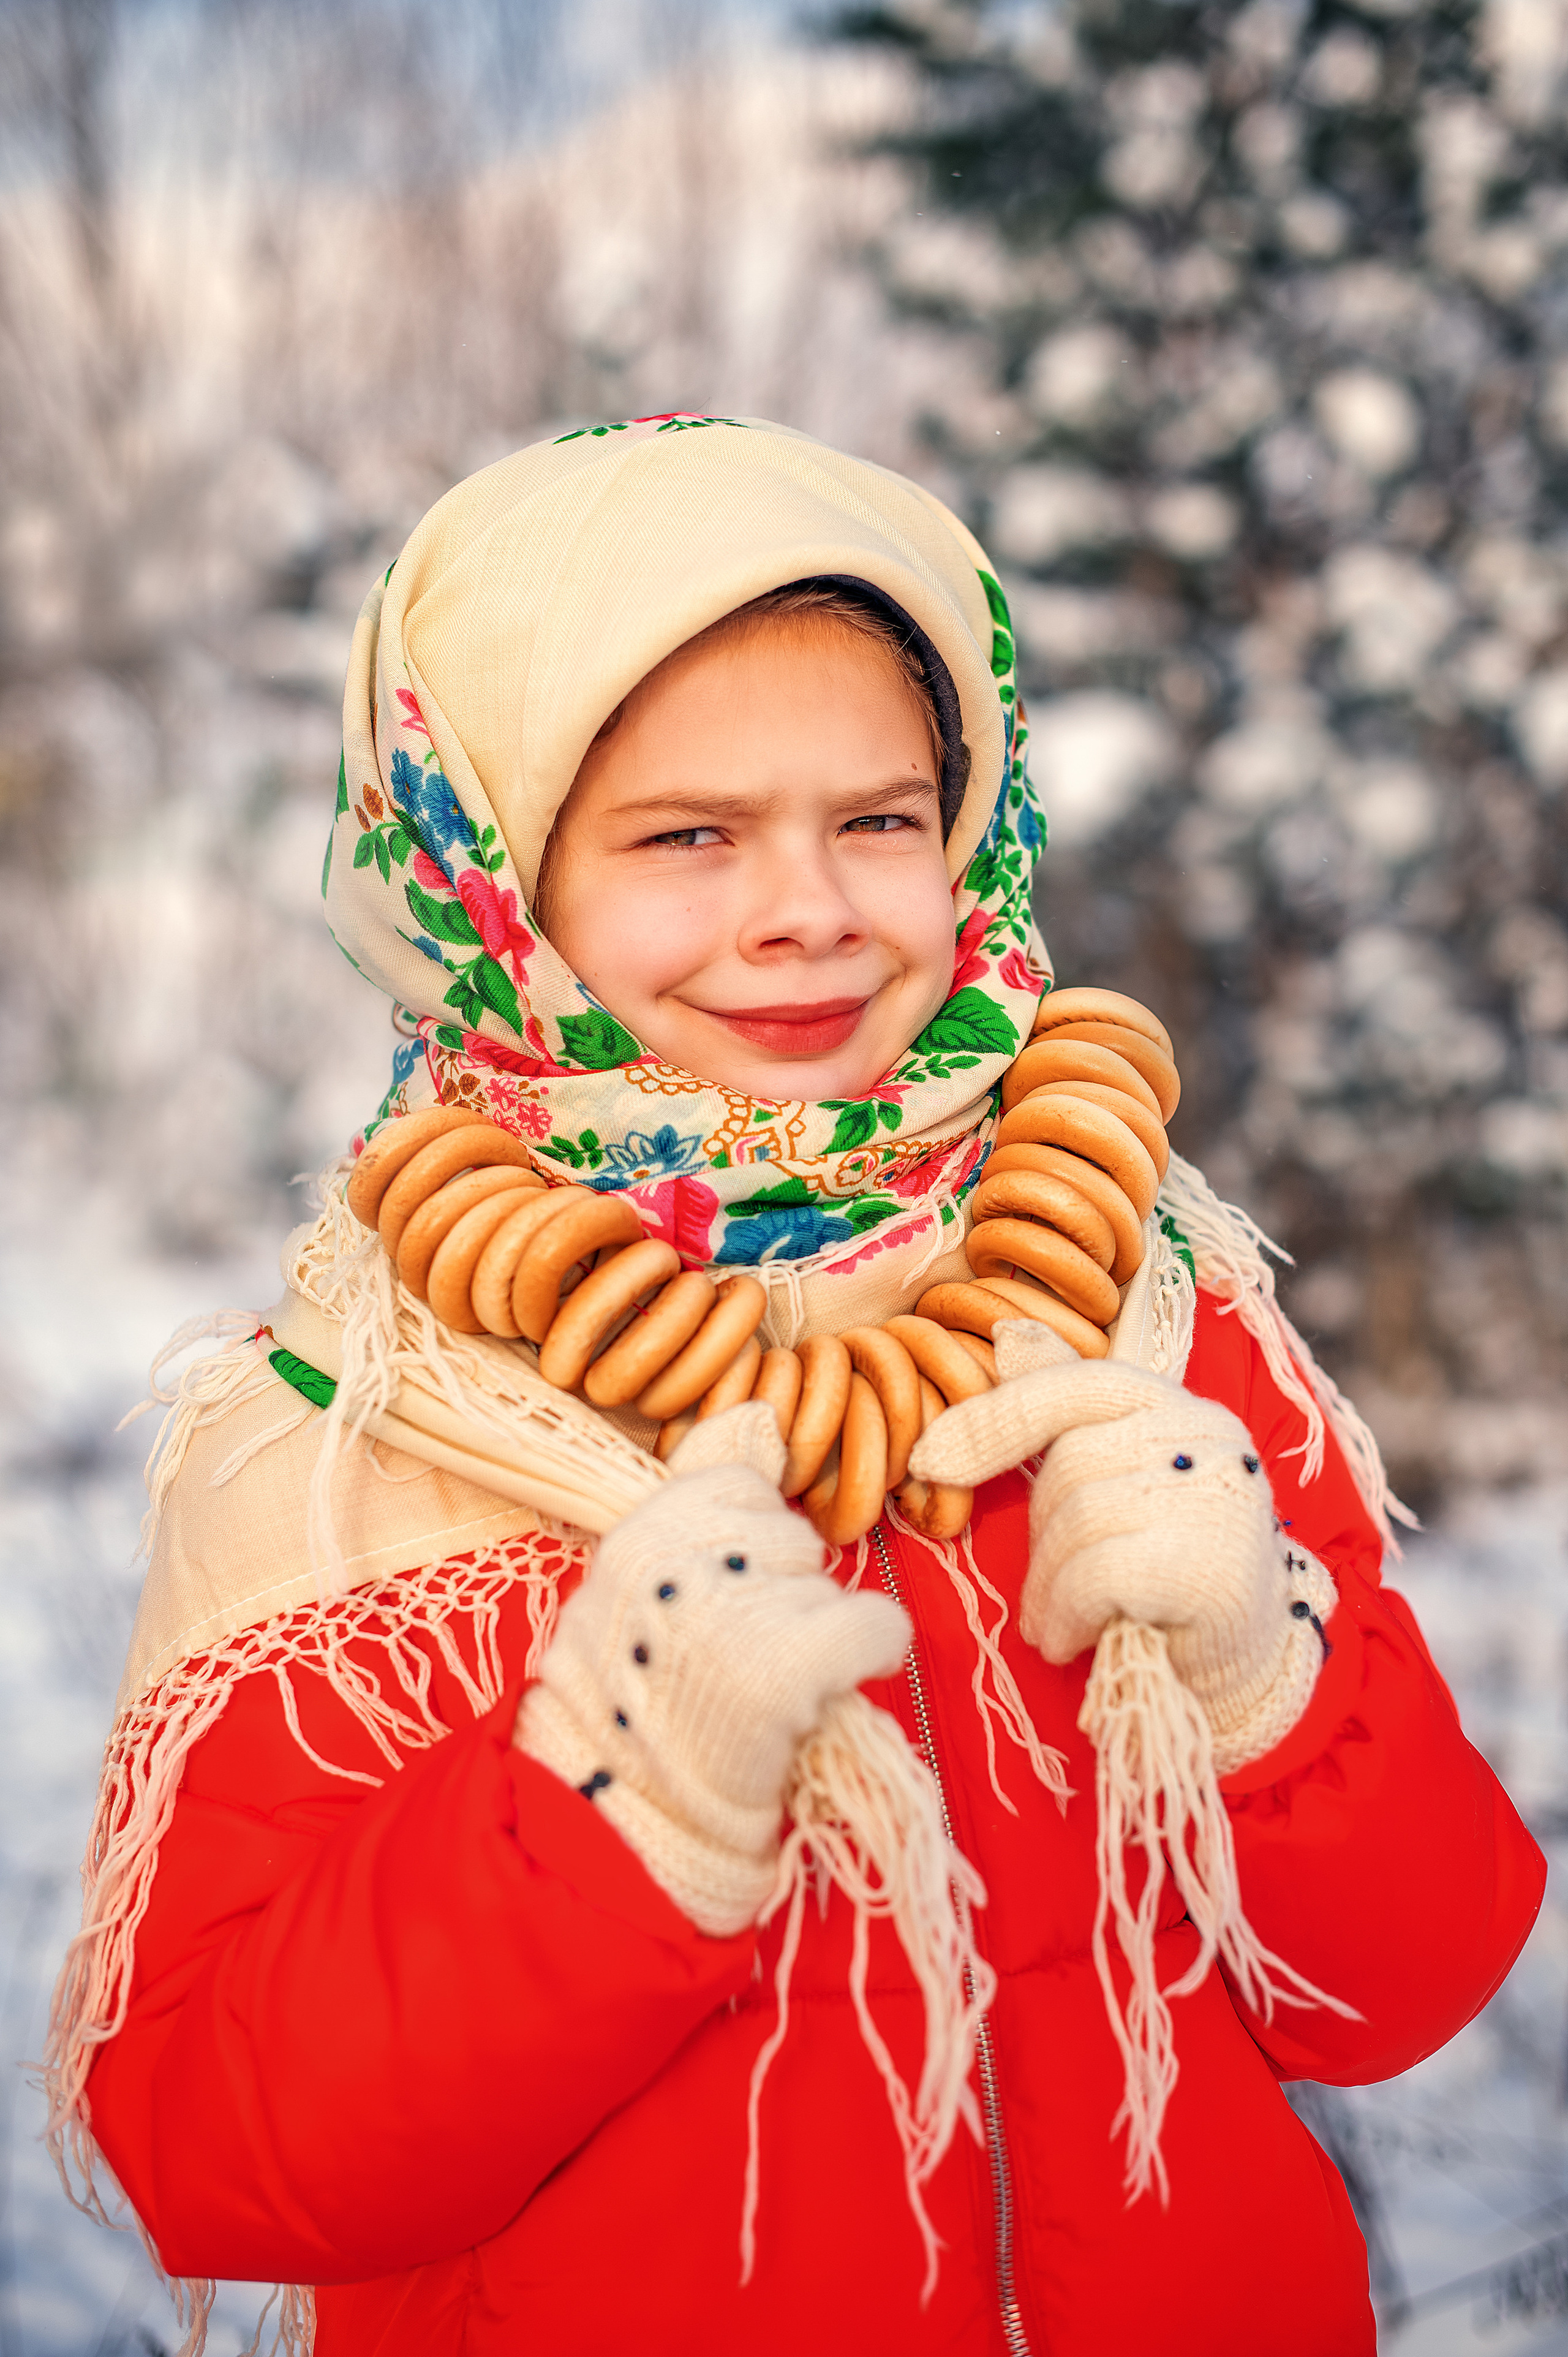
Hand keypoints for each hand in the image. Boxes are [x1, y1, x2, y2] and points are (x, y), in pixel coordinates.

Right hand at [516, 1453, 909, 1930]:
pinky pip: (878, 1626)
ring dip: (813, 1638)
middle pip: (793, 1539)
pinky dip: (866, 1656)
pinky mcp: (785, 1670)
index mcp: (640, 1529)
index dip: (743, 1546)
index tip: (713, 1603)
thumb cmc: (634, 1700)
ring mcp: (736, 1612)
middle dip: (782, 1593)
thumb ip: (705, 1487)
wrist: (612, 1818)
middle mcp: (685, 1557)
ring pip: (833, 1587)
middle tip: (732, 1658)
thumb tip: (761, 1411)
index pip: (738, 1483)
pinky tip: (819, 1695)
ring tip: (756, 1695)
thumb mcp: (643, 1580)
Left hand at [909, 1359, 1335, 1768]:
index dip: (992, 1419)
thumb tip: (1006, 1334)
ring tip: (1054, 1623)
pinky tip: (1072, 1638)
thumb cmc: (1161, 1567)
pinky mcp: (1210, 1566)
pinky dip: (1066, 1611)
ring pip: (1078, 1519)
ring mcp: (1214, 1496)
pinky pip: (1095, 1575)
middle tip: (1048, 1588)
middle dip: (1039, 1532)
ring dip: (1048, 1585)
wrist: (1240, 1667)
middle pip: (1070, 1461)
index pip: (1071, 1383)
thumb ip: (1063, 1406)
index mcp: (1175, 1403)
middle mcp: (1206, 1433)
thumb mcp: (1111, 1478)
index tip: (927, 1460)